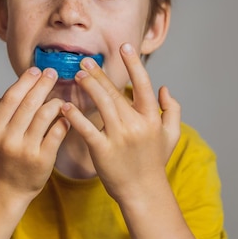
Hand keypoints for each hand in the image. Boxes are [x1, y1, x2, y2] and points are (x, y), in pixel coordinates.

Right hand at [0, 67, 69, 200]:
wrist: (7, 190)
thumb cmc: (1, 156)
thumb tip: (12, 88)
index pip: (11, 97)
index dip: (25, 81)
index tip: (37, 70)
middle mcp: (8, 138)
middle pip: (29, 103)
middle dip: (43, 84)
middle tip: (53, 73)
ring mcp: (26, 150)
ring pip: (45, 115)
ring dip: (55, 102)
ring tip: (60, 99)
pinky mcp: (42, 160)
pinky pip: (57, 133)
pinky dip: (63, 121)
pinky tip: (67, 116)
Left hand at [60, 42, 180, 201]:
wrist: (143, 191)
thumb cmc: (154, 161)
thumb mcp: (170, 135)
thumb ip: (172, 110)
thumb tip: (164, 88)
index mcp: (151, 118)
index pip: (143, 84)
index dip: (134, 64)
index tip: (124, 47)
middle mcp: (136, 125)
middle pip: (116, 92)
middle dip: (99, 74)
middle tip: (86, 60)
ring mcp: (120, 138)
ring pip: (102, 105)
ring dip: (89, 87)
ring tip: (78, 75)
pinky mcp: (103, 151)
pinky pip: (87, 129)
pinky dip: (75, 116)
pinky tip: (65, 106)